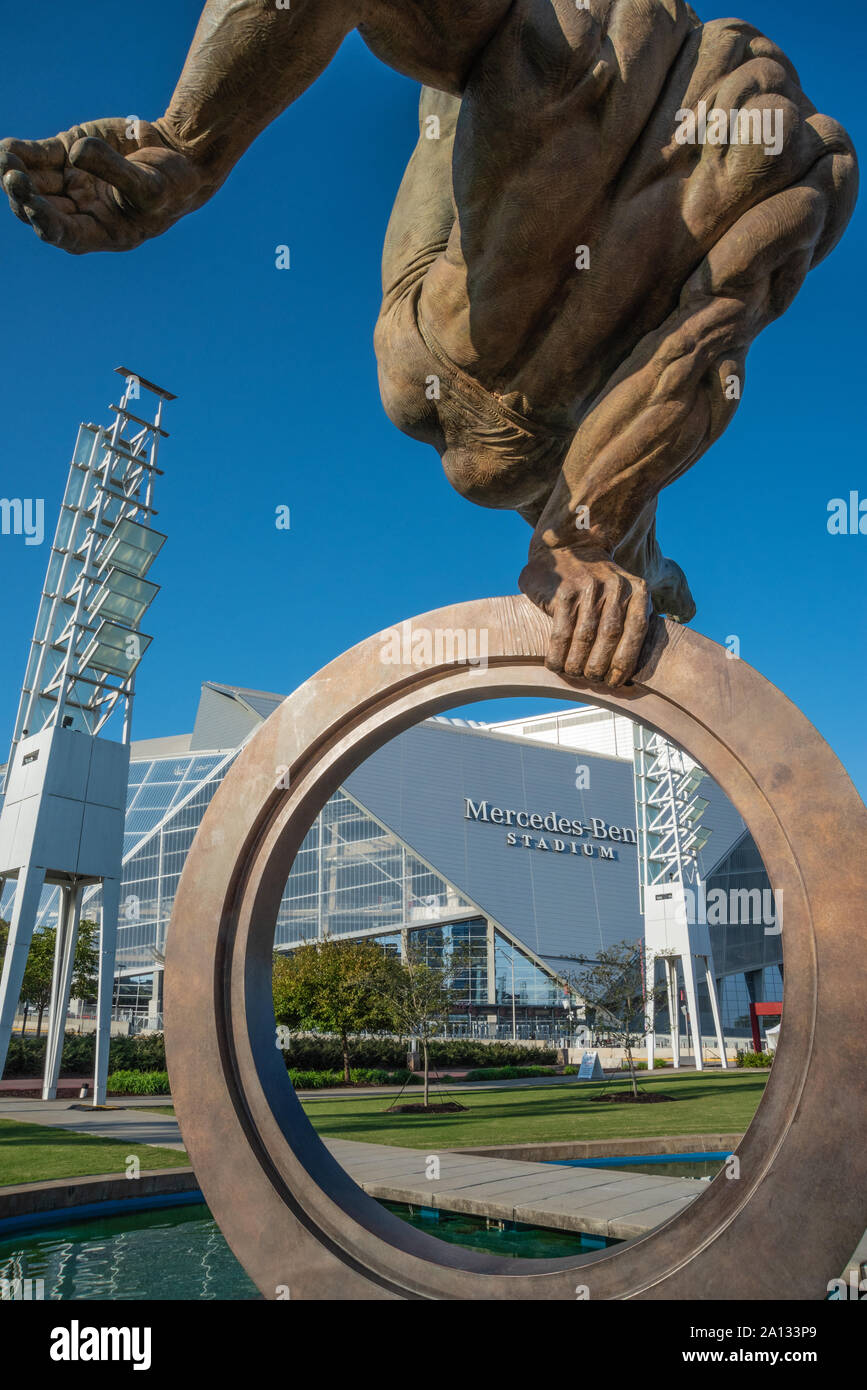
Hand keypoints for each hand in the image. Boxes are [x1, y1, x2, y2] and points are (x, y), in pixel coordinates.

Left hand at [0, 117, 206, 254]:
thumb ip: (115, 171)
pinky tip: (7, 149)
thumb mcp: (150, 184)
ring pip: (34, 183)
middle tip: (12, 177)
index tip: (31, 206)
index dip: (45, 222)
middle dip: (23, 196)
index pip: (66, 233)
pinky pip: (37, 156)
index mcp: (102, 231)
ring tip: (5, 157)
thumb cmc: (172, 183)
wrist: (179, 156)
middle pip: (41, 210)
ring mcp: (72, 183)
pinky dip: (21, 153)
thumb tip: (76, 152)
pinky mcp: (68, 154)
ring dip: (14, 173)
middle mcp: (82, 211)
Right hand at [519, 543, 650, 686]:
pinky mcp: (564, 591)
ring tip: (573, 675)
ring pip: (585, 636)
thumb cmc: (598, 583)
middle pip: (610, 636)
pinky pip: (562, 630)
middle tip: (592, 680)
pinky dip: (557, 653)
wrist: (569, 547)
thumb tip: (633, 669)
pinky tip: (554, 665)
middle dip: (600, 665)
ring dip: (577, 663)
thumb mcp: (625, 591)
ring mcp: (589, 587)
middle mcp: (616, 587)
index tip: (616, 682)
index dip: (626, 661)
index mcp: (637, 590)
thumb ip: (632, 619)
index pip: (636, 631)